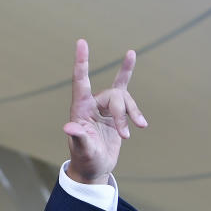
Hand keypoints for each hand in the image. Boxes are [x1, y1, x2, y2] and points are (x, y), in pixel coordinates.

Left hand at [63, 39, 146, 184]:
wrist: (94, 168)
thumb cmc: (85, 159)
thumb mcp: (83, 150)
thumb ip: (78, 137)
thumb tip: (68, 127)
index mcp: (80, 110)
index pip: (80, 81)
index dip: (81, 61)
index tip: (81, 41)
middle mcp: (91, 105)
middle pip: (113, 95)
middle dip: (122, 114)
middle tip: (125, 136)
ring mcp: (105, 108)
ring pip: (124, 99)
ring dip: (132, 114)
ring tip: (139, 129)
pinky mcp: (116, 113)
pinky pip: (126, 95)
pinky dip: (136, 104)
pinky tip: (142, 118)